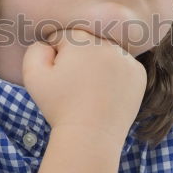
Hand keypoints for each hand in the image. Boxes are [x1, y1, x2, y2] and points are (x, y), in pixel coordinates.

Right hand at [22, 28, 146, 140]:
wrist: (90, 136)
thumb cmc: (59, 107)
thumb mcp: (33, 76)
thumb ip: (35, 50)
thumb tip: (49, 43)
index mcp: (80, 40)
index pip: (63, 36)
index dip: (56, 56)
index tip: (58, 76)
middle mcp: (106, 44)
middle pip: (86, 42)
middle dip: (77, 57)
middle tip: (74, 84)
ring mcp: (126, 58)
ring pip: (105, 52)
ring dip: (97, 63)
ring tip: (90, 89)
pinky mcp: (138, 73)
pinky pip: (122, 65)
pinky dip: (115, 74)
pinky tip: (105, 92)